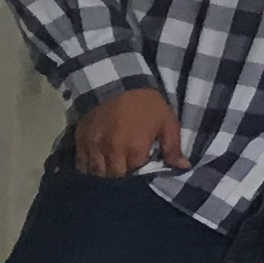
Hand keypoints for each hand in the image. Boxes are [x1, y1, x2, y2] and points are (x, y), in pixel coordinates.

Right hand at [74, 86, 189, 177]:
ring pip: (96, 174)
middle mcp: (112, 150)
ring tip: (112, 173)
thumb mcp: (167, 123)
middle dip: (121, 180)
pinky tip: (97, 167)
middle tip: (127, 174)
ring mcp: (93, 146)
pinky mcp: (80, 140)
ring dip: (104, 176)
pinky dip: (88, 169)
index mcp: (135, 148)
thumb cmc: (147, 105)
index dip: (139, 178)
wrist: (117, 83)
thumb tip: (183, 167)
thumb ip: (173, 148)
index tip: (142, 175)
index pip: (135, 176)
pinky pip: (81, 164)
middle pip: (114, 178)